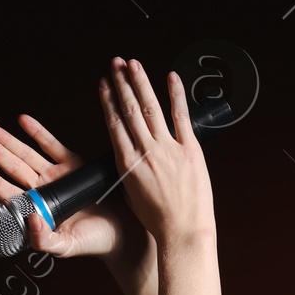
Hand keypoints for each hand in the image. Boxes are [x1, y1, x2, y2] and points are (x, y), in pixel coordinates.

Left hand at [0, 108, 147, 262]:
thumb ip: (44, 240)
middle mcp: (42, 191)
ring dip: (9, 140)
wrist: (121, 230)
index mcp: (36, 211)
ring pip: (28, 154)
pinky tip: (22, 121)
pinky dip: (37, 132)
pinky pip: (51, 145)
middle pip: (14, 168)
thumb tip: (30, 221)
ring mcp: (56, 176)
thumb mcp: (65, 247)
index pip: (11, 195)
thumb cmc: (92, 242)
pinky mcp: (72, 164)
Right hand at [97, 58, 214, 250]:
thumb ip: (129, 170)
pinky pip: (181, 116)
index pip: (114, 124)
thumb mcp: (133, 195)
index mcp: (128, 164)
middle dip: (121, 83)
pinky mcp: (190, 150)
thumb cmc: (159, 220)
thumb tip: (128, 154)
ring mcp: (168, 149)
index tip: (104, 83)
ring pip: (151, 108)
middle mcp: (145, 152)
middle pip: (129, 111)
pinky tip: (171, 77)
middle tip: (116, 63)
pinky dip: (175, 95)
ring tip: (133, 64)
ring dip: (141, 83)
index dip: (108, 101)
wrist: (183, 232)